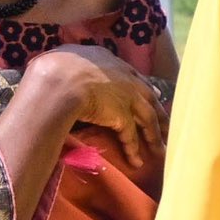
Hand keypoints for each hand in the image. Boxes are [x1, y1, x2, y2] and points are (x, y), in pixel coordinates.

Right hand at [40, 44, 167, 177]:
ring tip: (161, 151)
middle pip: (149, 96)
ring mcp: (127, 96)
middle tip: (167, 125)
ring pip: (148, 118)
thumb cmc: (53, 68)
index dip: (140, 87)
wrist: (59, 81)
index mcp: (108, 60)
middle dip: (159, 112)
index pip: (131, 75)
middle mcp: (124, 77)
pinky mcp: (122, 116)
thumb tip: (55, 65)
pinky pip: (131, 136)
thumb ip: (68, 62)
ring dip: (155, 136)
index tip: (150, 96)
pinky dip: (133, 150)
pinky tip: (136, 162)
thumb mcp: (62, 57)